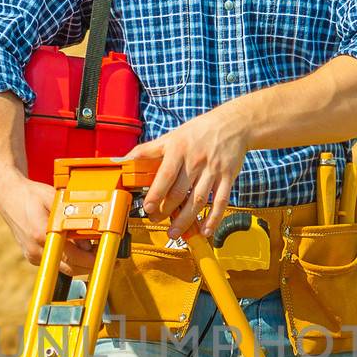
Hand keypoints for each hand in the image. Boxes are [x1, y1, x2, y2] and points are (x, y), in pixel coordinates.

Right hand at [0, 172, 97, 276]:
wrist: (8, 197)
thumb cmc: (31, 195)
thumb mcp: (54, 199)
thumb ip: (71, 220)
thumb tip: (87, 242)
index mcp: (40, 234)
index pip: (71, 257)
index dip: (90, 261)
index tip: (102, 258)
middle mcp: (35, 249)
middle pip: (69, 268)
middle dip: (88, 264)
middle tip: (100, 252)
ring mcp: (32, 255)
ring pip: (63, 268)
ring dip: (78, 261)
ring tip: (89, 247)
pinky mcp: (32, 257)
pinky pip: (54, 262)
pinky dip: (66, 257)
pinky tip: (73, 245)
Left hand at [124, 104, 248, 239]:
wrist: (233, 124)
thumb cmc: (199, 131)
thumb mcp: (172, 136)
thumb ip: (147, 150)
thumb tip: (123, 160)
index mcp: (179, 149)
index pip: (166, 175)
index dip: (156, 193)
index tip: (148, 207)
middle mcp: (196, 161)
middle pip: (180, 191)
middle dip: (166, 210)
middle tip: (156, 219)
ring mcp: (213, 170)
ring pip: (199, 200)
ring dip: (186, 219)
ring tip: (175, 232)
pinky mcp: (228, 177)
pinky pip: (220, 201)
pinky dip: (213, 218)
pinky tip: (205, 230)